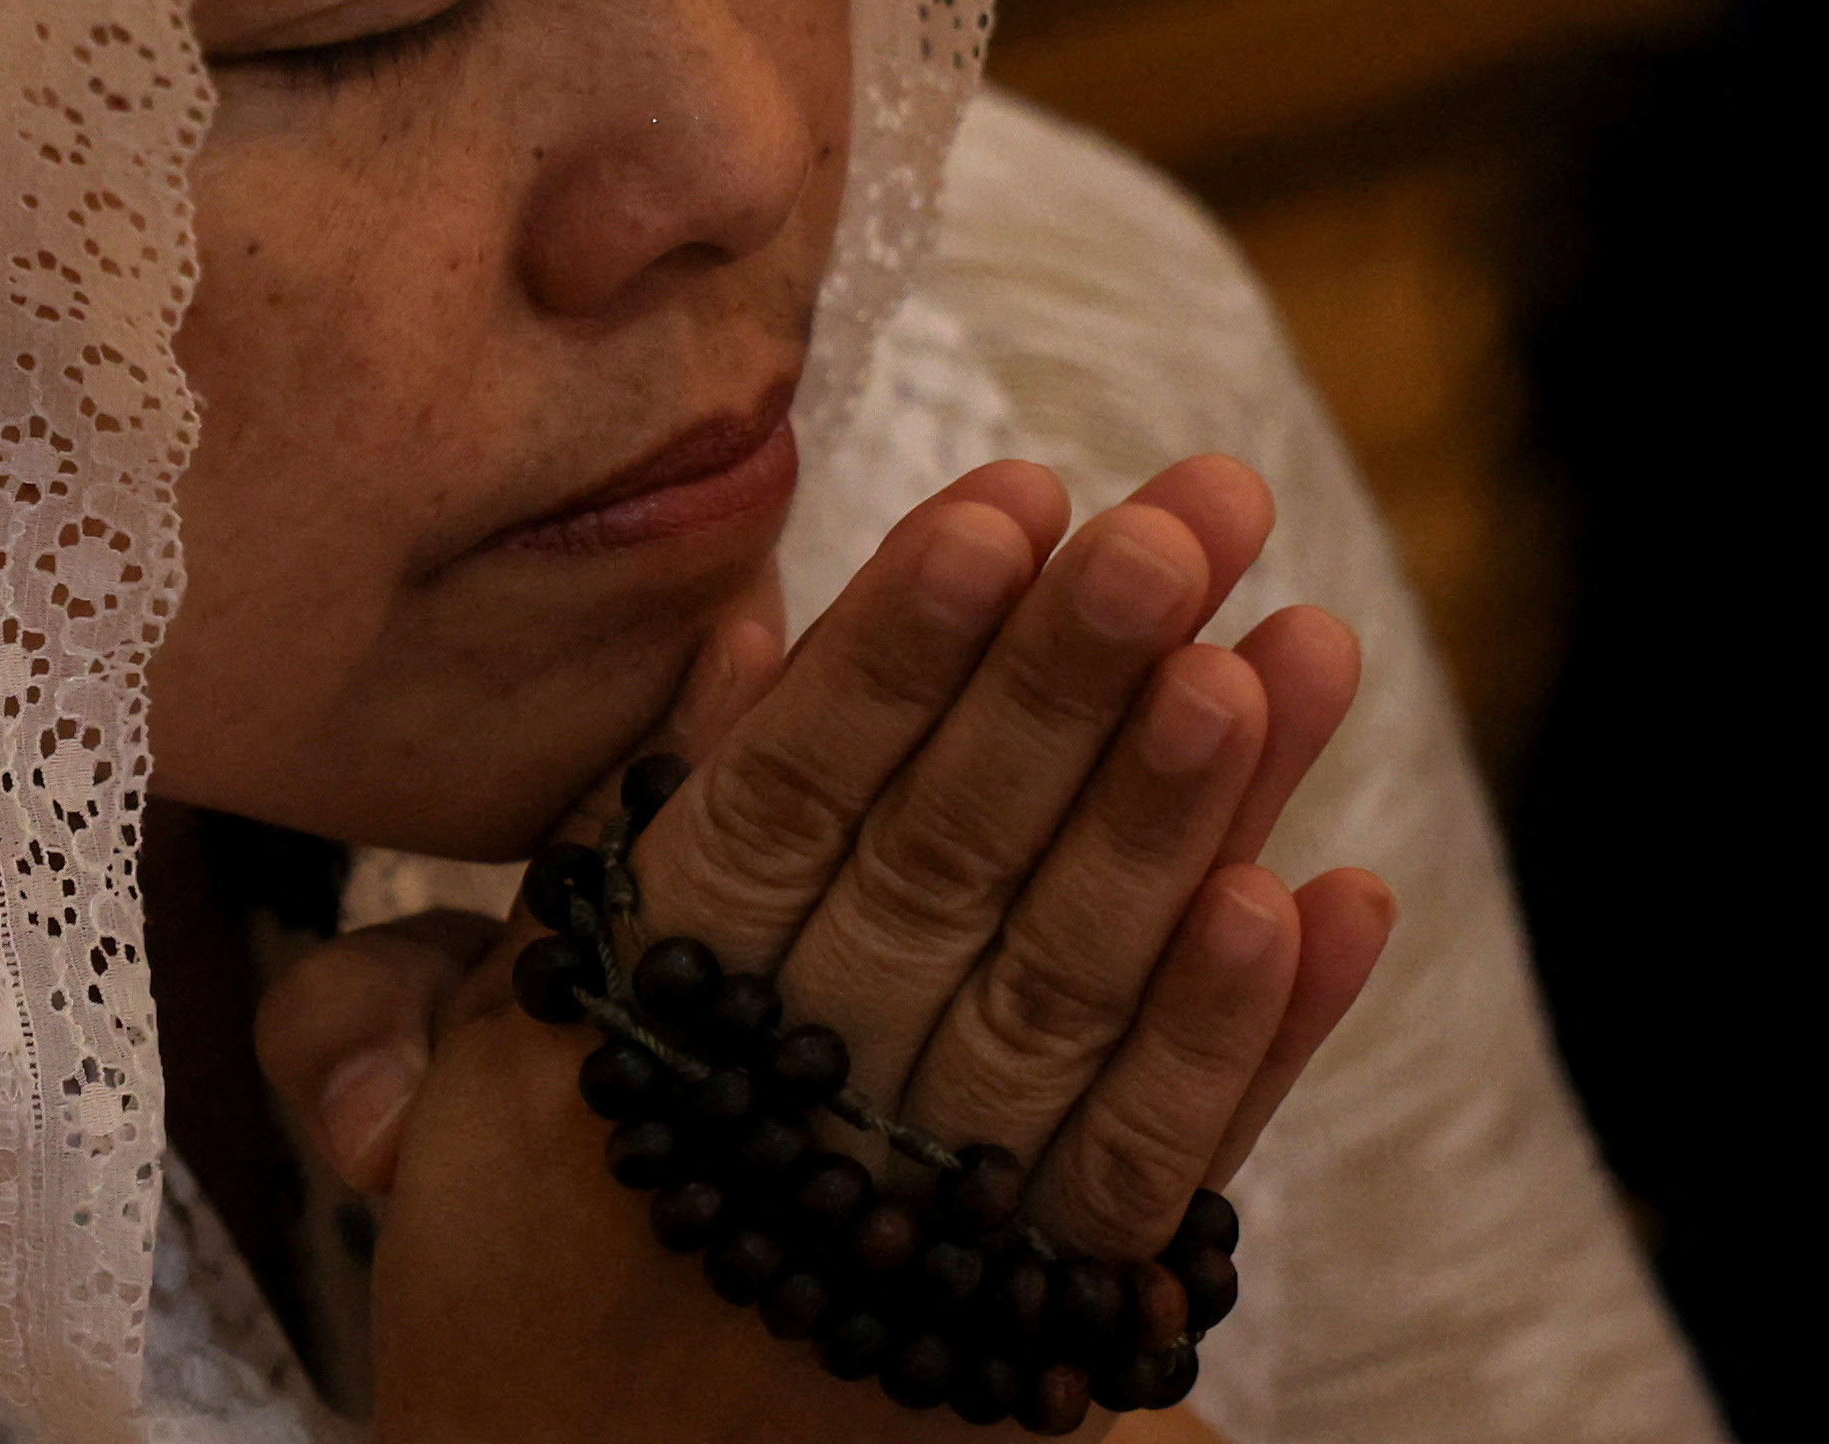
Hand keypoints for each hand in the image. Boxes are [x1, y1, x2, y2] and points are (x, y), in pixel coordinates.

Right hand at [258, 457, 1394, 1440]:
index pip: (781, 804)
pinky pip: (1151, 1177)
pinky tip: (1329, 898)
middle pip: (948, 873)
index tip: (1007, 499)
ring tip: (1290, 651)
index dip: (898, 651)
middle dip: (1071, 686)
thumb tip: (738, 633)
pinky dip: (1242, 1044)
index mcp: (644, 1025)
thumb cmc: (519, 1252)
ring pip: (1069, 999)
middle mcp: (792, 1113)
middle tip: (1182, 520)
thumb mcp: (499, 1043)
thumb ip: (621, 841)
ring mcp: (922, 1226)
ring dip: (1186, 824)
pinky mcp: (1029, 1330)